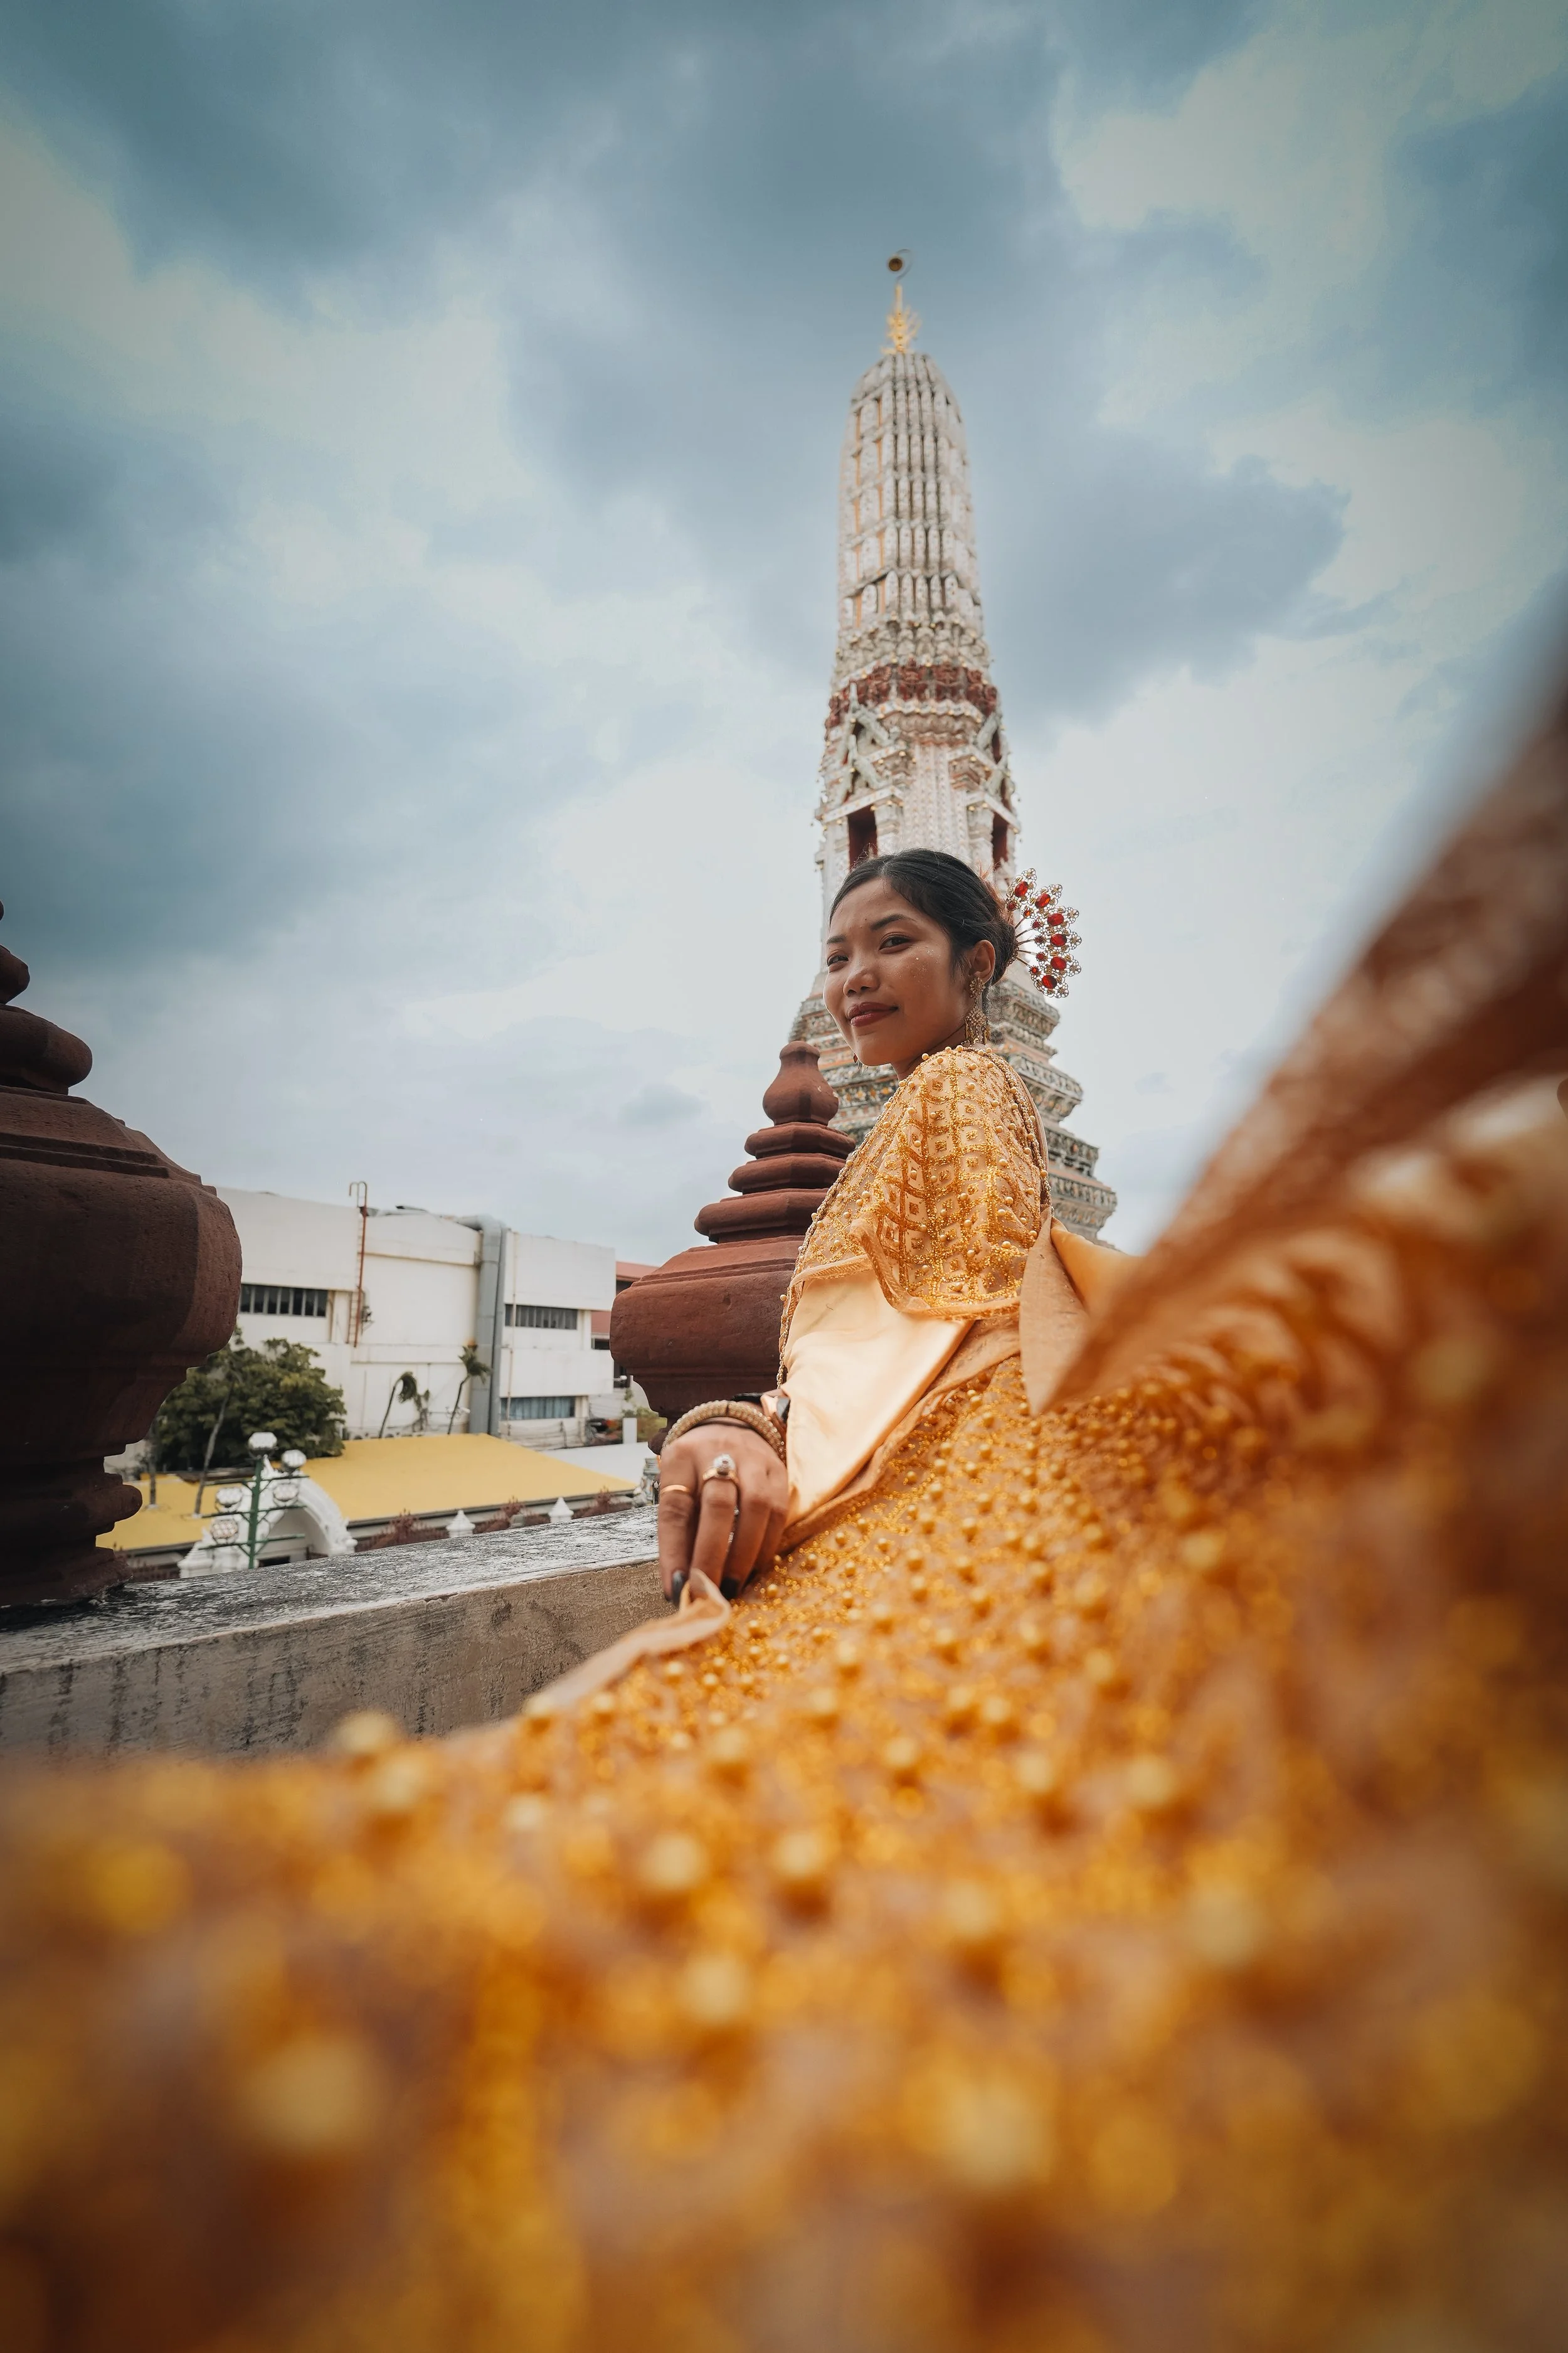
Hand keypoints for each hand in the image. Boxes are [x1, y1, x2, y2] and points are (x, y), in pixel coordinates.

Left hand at [657, 1422, 787, 1601]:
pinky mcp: (780, 1471)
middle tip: (708, 1592)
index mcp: (681, 1459)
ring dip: (744, 1554)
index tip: (675, 1587)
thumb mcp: (679, 1489)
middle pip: (718, 1504)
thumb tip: (681, 1585)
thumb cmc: (697, 1470)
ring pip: (756, 1507)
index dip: (674, 1551)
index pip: (675, 1507)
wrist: (732, 1427)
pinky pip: (779, 1512)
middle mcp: (717, 1452)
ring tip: (733, 1586)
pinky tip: (755, 1568)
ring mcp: (754, 1460)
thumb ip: (681, 1532)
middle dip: (713, 1554)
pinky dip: (767, 1546)